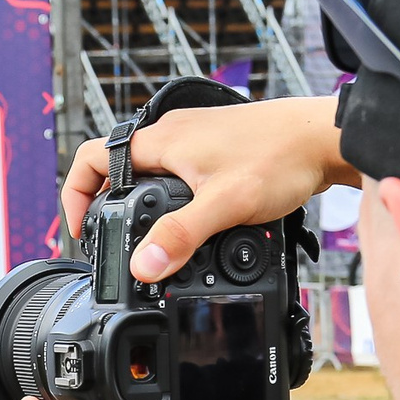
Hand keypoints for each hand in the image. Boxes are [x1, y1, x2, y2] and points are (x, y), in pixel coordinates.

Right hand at [60, 96, 355, 281]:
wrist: (324, 138)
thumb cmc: (280, 158)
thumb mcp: (225, 204)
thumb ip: (181, 235)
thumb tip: (143, 266)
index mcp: (162, 140)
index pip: (94, 158)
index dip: (75, 194)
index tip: (79, 229)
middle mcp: (174, 133)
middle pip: (119, 168)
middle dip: (107, 204)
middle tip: (109, 241)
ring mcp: (196, 139)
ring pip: (151, 171)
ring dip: (140, 202)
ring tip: (145, 238)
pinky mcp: (217, 149)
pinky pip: (179, 173)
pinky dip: (172, 198)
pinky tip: (190, 222)